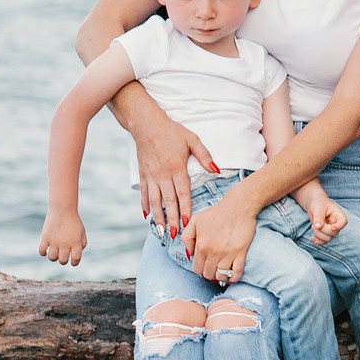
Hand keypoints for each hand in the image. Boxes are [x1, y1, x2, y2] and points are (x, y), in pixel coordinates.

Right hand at [38, 210, 88, 265]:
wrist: (63, 209)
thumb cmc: (74, 221)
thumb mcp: (82, 232)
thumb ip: (82, 244)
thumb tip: (76, 255)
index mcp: (76, 243)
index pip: (76, 259)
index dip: (75, 263)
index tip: (73, 261)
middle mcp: (65, 244)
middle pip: (63, 261)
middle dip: (63, 260)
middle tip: (62, 255)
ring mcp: (54, 241)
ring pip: (52, 258)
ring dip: (53, 257)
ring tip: (55, 251)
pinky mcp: (45, 238)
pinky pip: (41, 251)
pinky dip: (43, 253)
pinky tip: (46, 248)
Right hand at [124, 107, 218, 238]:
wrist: (147, 124)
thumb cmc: (172, 131)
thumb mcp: (192, 140)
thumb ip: (205, 156)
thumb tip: (217, 170)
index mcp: (177, 168)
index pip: (182, 193)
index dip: (185, 209)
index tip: (187, 223)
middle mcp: (162, 174)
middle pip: (168, 201)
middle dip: (172, 219)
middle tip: (175, 234)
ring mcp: (151, 175)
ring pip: (154, 200)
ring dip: (158, 217)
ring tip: (161, 231)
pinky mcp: (143, 174)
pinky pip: (143, 193)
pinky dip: (145, 205)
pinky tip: (147, 216)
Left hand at [179, 190, 256, 285]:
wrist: (238, 206)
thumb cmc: (217, 213)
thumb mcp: (195, 221)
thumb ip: (186, 238)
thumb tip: (189, 255)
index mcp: (201, 246)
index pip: (197, 268)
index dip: (199, 270)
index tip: (204, 267)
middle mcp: (213, 252)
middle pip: (208, 274)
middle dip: (209, 274)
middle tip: (213, 269)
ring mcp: (227, 253)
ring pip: (221, 276)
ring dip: (220, 277)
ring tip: (222, 272)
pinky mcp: (240, 252)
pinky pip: (237, 272)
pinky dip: (234, 278)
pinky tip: (232, 277)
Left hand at [302, 194, 347, 242]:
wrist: (313, 204)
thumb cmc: (318, 203)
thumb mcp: (318, 208)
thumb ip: (319, 217)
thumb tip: (318, 226)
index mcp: (338, 215)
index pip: (343, 222)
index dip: (339, 226)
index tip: (332, 227)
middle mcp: (336, 223)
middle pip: (334, 233)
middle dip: (323, 230)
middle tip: (314, 225)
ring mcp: (330, 229)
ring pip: (328, 238)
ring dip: (319, 235)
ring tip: (312, 226)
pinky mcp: (324, 233)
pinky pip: (323, 241)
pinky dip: (317, 241)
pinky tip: (311, 238)